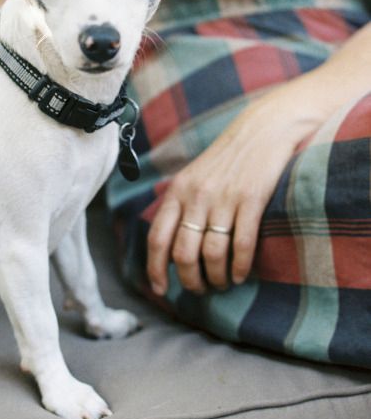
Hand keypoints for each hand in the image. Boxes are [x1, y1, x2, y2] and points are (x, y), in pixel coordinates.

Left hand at [147, 79, 328, 294]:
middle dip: (189, 280)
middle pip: (184, 253)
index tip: (160, 289)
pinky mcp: (251, 200)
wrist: (262, 129)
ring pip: (212, 253)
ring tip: (221, 284)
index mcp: (178, 191)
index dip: (156, 269)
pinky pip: (241, 243)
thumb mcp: (193, 177)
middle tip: (199, 289)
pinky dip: (239, 266)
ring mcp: (224, 198)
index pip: (158, 238)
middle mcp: (197, 196)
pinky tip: (239, 275)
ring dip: (215, 277)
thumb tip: (168, 246)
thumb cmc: (227, 158)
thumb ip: (180, 205)